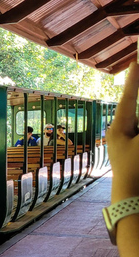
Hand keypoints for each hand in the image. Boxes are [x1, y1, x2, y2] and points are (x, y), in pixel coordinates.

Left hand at [107, 62, 138, 203]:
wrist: (132, 197)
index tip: (136, 59)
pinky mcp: (136, 148)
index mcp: (120, 127)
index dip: (134, 78)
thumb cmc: (136, 169)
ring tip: (135, 148)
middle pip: (138, 108)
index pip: (129, 96)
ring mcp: (131, 140)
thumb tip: (137, 111)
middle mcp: (123, 131)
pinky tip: (137, 144)